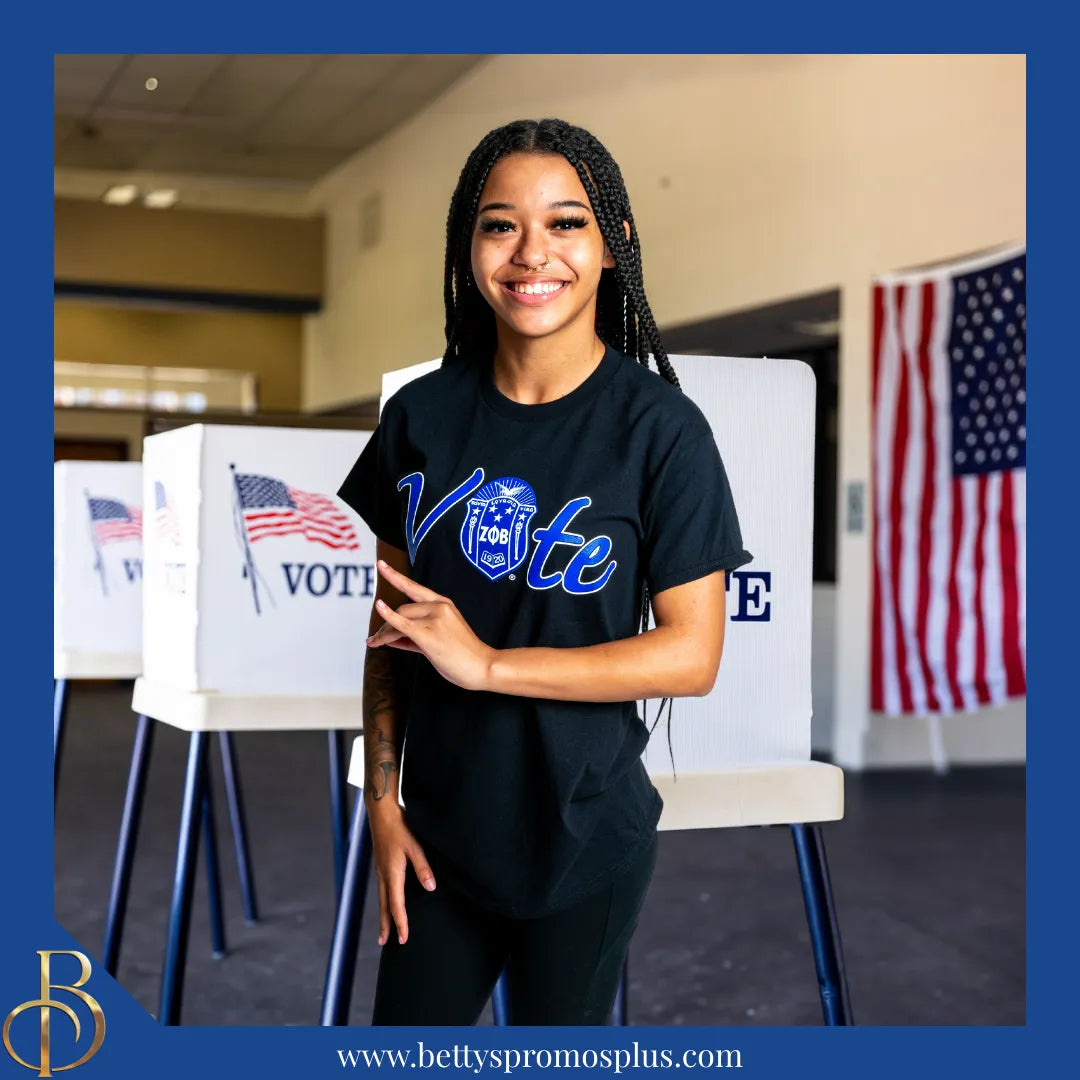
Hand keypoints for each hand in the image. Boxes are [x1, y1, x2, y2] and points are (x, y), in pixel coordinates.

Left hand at [366, 560, 496, 691]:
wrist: (482, 666)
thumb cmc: (464, 656)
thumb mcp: (439, 640)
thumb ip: (414, 637)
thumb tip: (390, 639)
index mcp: (444, 604)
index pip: (414, 587)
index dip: (395, 576)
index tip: (381, 565)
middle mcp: (439, 606)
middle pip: (402, 609)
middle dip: (385, 625)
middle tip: (375, 638)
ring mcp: (435, 618)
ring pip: (400, 618)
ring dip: (383, 632)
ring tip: (374, 642)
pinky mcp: (428, 633)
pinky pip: (402, 624)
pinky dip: (387, 617)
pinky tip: (379, 607)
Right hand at [367, 800, 435, 945]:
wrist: (381, 813)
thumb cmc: (399, 827)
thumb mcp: (414, 846)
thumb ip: (422, 867)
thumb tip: (430, 887)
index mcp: (392, 873)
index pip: (396, 905)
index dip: (401, 923)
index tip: (403, 939)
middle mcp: (383, 875)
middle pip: (384, 906)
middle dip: (386, 925)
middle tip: (385, 942)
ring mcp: (380, 869)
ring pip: (382, 898)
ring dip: (384, 914)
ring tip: (384, 929)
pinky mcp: (381, 864)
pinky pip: (382, 888)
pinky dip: (384, 901)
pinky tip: (388, 901)